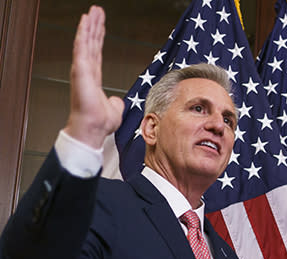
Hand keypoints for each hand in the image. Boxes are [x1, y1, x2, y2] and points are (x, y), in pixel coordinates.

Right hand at [64, 6, 123, 148]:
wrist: (93, 128)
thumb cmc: (100, 122)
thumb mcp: (114, 110)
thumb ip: (115, 103)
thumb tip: (116, 100)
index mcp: (93, 78)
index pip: (96, 53)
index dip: (98, 38)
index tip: (100, 25)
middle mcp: (86, 71)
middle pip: (91, 43)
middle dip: (94, 26)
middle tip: (97, 11)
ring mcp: (81, 69)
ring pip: (86, 42)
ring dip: (89, 25)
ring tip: (93, 11)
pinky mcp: (80, 70)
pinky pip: (82, 48)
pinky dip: (83, 33)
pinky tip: (85, 22)